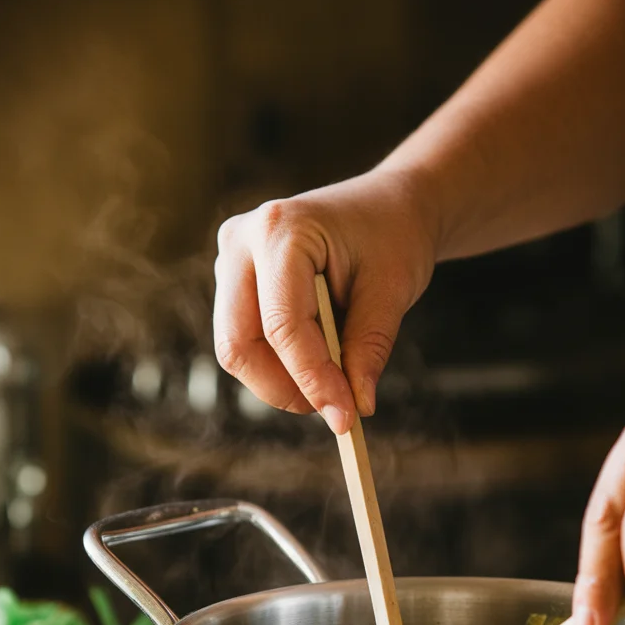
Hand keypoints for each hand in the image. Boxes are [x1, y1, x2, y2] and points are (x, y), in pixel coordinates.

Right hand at [213, 169, 437, 432]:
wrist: (388, 206)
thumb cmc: (393, 235)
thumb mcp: (393, 289)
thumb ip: (370, 347)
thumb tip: (356, 406)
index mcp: (279, 230)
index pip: (282, 325)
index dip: (312, 379)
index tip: (346, 418)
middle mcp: (240, 242)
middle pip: (239, 344)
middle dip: (286, 388)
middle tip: (336, 410)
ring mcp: (230, 263)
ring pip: (238, 350)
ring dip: (283, 381)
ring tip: (335, 383)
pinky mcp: (234, 283)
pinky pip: (246, 343)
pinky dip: (280, 367)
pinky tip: (320, 363)